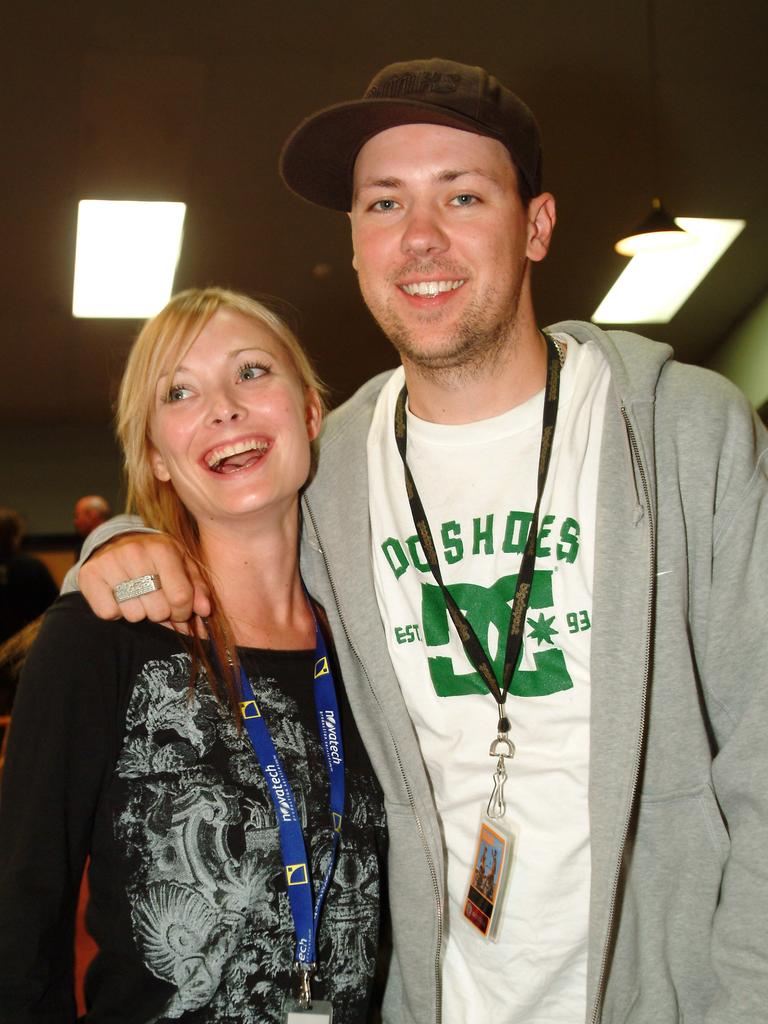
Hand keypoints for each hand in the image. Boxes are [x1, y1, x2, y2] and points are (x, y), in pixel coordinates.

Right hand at [78, 532, 210, 622]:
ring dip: (139, 612)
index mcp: (163, 548)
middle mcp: (135, 552)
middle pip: (158, 610)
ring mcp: (110, 562)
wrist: (116, 543)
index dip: (183, 612)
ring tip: (137, 595)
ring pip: (134, 615)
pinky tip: (119, 596)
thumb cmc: (157, 559)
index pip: (181, 597)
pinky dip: (116, 612)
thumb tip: (206, 611)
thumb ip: (198, 588)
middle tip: (156, 600)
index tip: (180, 611)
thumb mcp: (182, 565)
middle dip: (161, 613)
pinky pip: (109, 613)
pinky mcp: (89, 575)